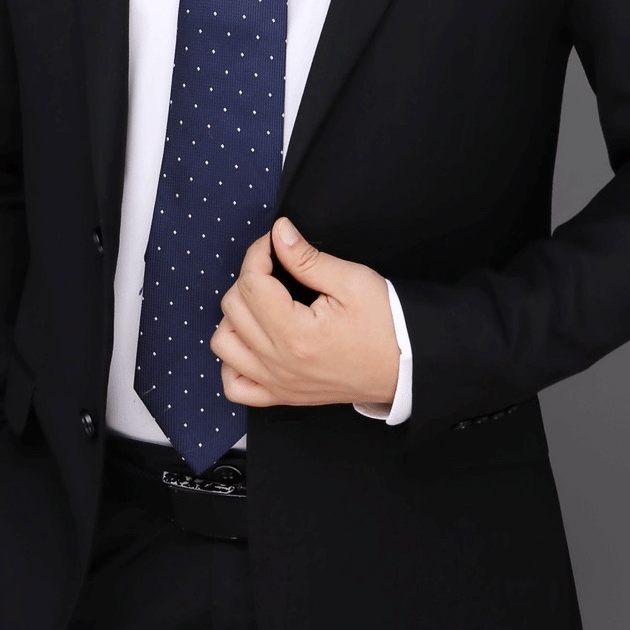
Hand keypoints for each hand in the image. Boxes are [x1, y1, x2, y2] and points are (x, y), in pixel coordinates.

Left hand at [210, 219, 399, 409]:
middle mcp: (280, 362)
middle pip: (232, 309)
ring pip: (223, 344)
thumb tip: (279, 234)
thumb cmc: (387, 327)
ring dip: (234, 317)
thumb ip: (308, 258)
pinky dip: (232, 362)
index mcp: (297, 334)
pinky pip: (234, 385)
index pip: (251, 283)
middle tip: (274, 268)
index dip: (258, 253)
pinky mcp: (282, 395)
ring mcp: (278, 383)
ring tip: (261, 303)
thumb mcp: (352, 281)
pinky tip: (252, 342)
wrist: (405, 367)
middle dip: (248, 278)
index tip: (273, 244)